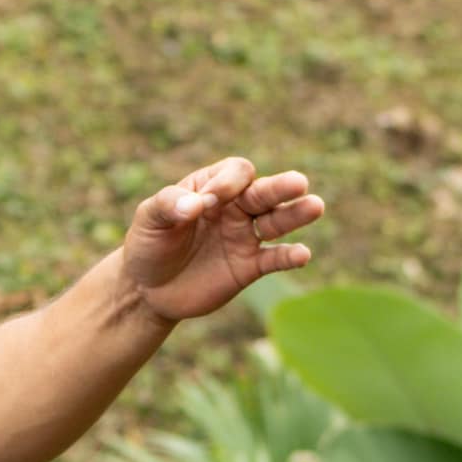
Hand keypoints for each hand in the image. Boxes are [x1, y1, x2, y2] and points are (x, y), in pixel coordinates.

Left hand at [120, 157, 323, 322]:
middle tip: (298, 182)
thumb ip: (168, 205)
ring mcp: (244, 236)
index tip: (206, 204)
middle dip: (279, 187)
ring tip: (315, 205)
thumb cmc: (148, 244)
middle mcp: (234, 208)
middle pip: (264, 192)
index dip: (226, 184)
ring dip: (295, 214)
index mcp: (210, 187)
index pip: (234, 174)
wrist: (147, 287)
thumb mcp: (148, 219)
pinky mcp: (249, 267)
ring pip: (277, 221)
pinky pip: (274, 259)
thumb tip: (195, 204)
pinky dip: (289, 256)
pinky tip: (302, 254)